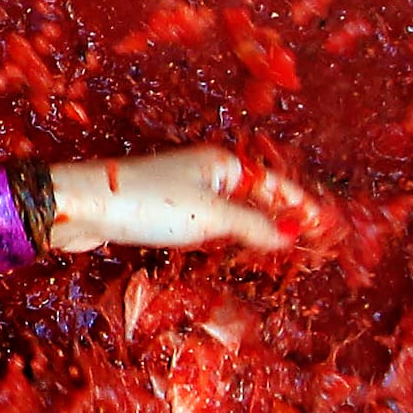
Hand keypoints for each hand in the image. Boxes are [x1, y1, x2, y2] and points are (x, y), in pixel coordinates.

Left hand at [49, 147, 338, 255]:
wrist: (82, 206)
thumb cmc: (147, 204)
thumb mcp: (210, 216)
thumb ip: (253, 226)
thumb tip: (289, 235)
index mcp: (221, 164)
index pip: (276, 186)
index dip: (303, 207)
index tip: (330, 225)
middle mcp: (204, 172)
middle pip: (255, 196)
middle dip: (283, 217)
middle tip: (315, 240)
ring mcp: (183, 190)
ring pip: (231, 210)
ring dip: (256, 228)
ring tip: (285, 248)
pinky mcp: (162, 210)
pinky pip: (208, 222)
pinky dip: (227, 235)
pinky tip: (234, 249)